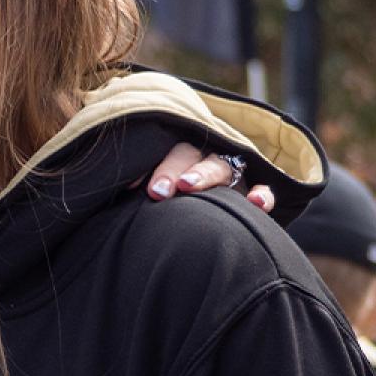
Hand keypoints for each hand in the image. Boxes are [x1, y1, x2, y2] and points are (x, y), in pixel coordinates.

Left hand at [145, 145, 274, 213]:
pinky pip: (263, 189)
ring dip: (205, 174)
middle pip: (188, 154)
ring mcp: (230, 173)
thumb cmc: (162, 202)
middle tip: (156, 191)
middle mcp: (201, 158)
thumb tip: (112, 191)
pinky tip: (255, 203)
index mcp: (173, 155)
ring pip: (221, 166)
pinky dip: (262, 194)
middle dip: (171, 170)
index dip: (149, 166)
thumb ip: (133, 187)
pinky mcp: (253, 191)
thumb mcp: (146, 190)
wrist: (203, 224)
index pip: (162, 150)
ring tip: (188, 187)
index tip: (134, 186)